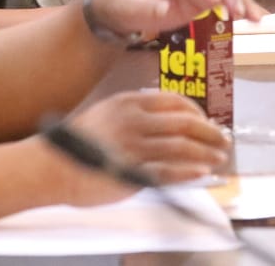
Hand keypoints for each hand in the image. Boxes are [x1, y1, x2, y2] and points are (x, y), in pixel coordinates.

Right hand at [60, 91, 230, 204]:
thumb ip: (136, 114)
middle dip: (210, 133)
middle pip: (185, 124)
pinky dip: (188, 172)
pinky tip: (201, 173)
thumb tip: (166, 122)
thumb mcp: (108, 113)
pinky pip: (168, 171)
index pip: (175, 102)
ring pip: (181, 147)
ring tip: (218, 159)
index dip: (197, 113)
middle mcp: (135, 121)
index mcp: (129, 103)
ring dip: (205, 153)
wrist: (51, 166)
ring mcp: (134, 146)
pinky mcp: (131, 172)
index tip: (208, 122)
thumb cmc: (78, 142)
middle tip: (224, 141)